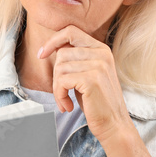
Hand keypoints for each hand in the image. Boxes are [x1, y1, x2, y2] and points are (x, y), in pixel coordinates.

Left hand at [37, 24, 132, 141]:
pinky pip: (62, 82)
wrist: (114, 124)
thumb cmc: (97, 102)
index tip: (41, 54)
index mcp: (101, 49)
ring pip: (60, 68)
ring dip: (57, 89)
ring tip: (65, 101)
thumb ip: (75, 59)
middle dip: (56, 76)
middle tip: (62, 92)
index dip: (52, 41)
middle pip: (62, 54)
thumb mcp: (87, 74)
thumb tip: (53, 47)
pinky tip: (68, 106)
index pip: (70, 31)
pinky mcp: (92, 79)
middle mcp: (101, 54)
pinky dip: (59, 95)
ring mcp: (98, 65)